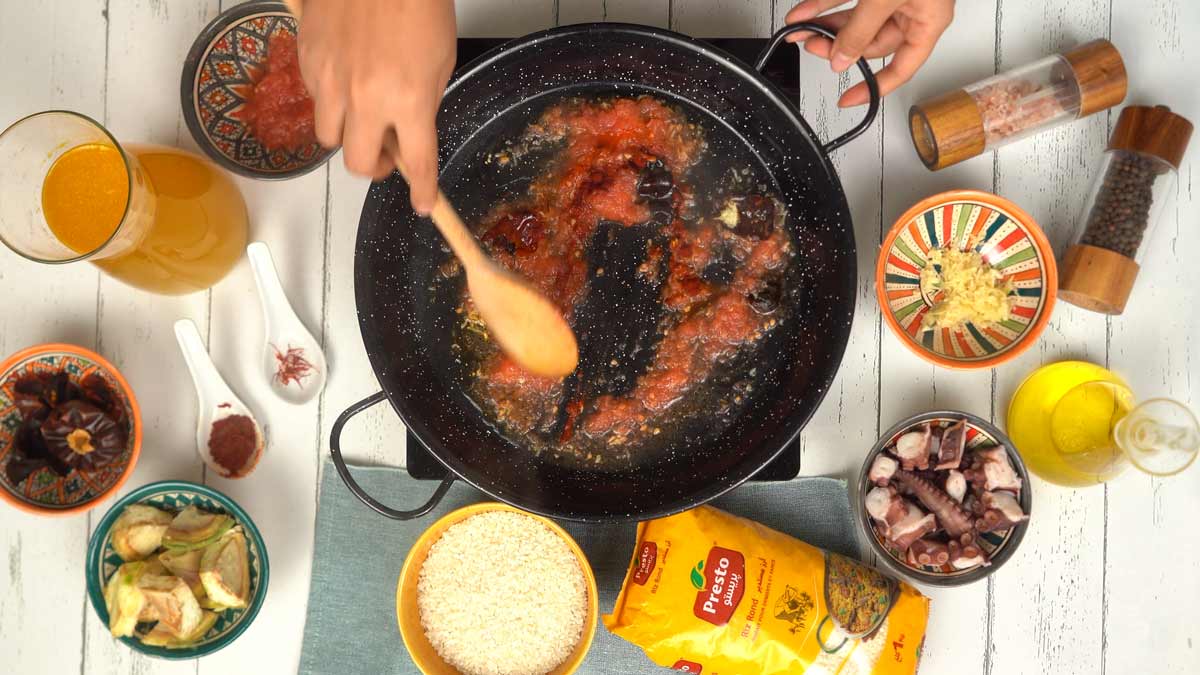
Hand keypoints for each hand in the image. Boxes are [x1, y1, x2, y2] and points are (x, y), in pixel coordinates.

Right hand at [297, 0, 455, 214]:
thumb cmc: (416, 2)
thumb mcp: (440, 60)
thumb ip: (424, 102)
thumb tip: (412, 129)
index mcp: (408, 100)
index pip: (417, 163)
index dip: (423, 190)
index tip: (425, 204)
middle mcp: (365, 99)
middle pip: (360, 165)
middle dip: (376, 167)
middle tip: (388, 155)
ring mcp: (330, 81)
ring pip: (329, 137)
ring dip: (349, 135)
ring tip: (364, 114)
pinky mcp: (307, 61)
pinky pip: (316, 98)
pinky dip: (331, 99)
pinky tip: (347, 78)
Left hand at [785, 0, 953, 107]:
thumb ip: (860, 32)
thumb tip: (840, 59)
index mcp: (928, 21)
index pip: (901, 68)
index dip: (874, 87)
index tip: (849, 98)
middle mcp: (912, 8)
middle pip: (870, 41)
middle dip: (836, 45)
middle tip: (811, 46)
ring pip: (854, 17)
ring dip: (822, 23)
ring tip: (797, 28)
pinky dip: (823, 2)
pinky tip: (802, 9)